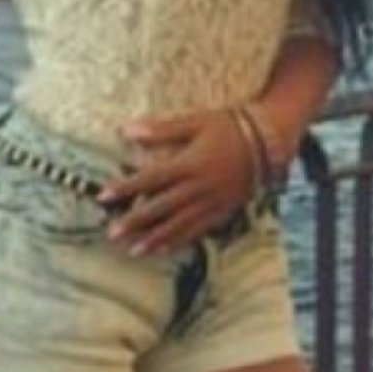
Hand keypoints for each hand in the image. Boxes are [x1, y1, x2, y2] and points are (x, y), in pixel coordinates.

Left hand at [96, 106, 260, 253]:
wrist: (269, 141)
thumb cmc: (229, 126)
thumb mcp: (195, 121)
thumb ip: (160, 129)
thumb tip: (125, 130)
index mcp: (189, 163)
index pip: (150, 179)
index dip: (126, 188)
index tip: (103, 196)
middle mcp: (199, 187)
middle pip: (161, 208)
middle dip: (135, 222)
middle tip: (112, 233)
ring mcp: (212, 202)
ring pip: (178, 225)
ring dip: (154, 239)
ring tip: (133, 250)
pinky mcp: (222, 212)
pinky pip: (197, 231)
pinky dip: (178, 242)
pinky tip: (161, 250)